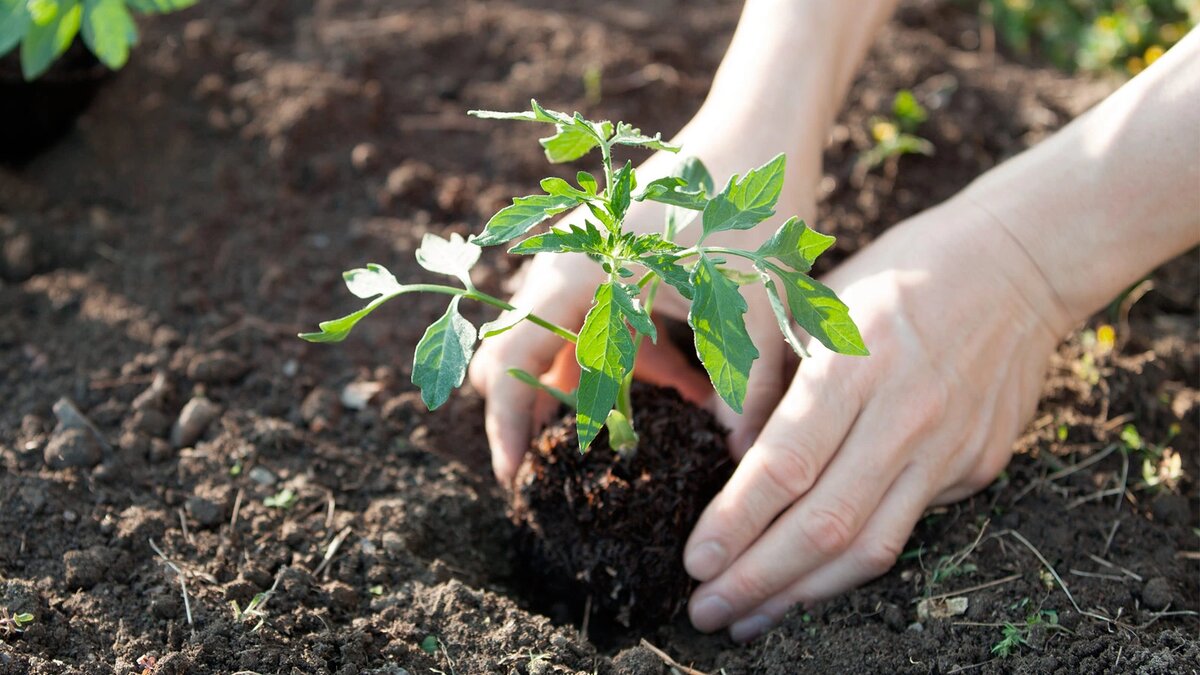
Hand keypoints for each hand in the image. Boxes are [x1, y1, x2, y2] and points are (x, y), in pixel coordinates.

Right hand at [469, 109, 822, 482]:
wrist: (765, 126)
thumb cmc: (748, 208)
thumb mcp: (747, 308)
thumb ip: (742, 391)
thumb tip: (740, 464)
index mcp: (575, 275)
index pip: (509, 365)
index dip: (505, 429)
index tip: (513, 480)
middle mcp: (564, 266)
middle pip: (522, 356)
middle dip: (547, 412)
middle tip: (578, 465)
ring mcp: (585, 260)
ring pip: (565, 343)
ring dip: (602, 387)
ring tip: (661, 418)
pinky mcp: (613, 260)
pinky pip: (601, 323)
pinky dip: (630, 359)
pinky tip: (689, 378)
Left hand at [682, 196, 1071, 639]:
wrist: (1017, 264)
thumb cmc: (899, 272)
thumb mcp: (821, 302)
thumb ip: (776, 379)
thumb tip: (736, 457)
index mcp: (855, 361)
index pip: (787, 463)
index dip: (736, 521)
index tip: (695, 562)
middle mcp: (905, 413)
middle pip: (825, 523)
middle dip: (757, 578)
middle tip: (706, 612)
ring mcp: (948, 446)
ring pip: (870, 546)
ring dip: (803, 594)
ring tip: (750, 619)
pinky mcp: (976, 467)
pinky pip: (905, 529)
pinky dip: (851, 564)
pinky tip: (810, 581)